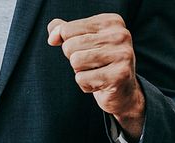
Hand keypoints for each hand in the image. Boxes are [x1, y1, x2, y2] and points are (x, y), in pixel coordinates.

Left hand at [47, 13, 144, 141]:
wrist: (121, 90)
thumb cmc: (97, 63)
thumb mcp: (80, 41)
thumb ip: (63, 32)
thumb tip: (52, 37)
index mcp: (111, 22)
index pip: (67, 29)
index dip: (67, 44)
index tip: (85, 50)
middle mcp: (120, 35)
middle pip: (69, 46)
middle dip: (74, 59)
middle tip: (91, 64)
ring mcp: (122, 54)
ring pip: (75, 61)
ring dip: (79, 72)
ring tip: (95, 72)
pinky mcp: (119, 75)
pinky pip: (81, 78)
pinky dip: (85, 84)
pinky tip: (100, 83)